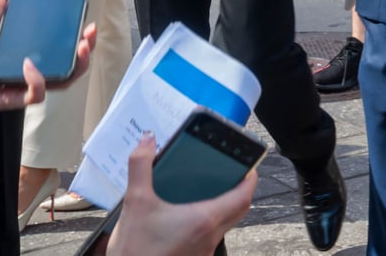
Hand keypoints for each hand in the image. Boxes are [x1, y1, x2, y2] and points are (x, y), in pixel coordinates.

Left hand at [0, 0, 95, 108]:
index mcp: (30, 55)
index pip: (62, 50)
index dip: (79, 40)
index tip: (88, 25)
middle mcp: (33, 72)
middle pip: (70, 67)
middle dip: (85, 53)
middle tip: (88, 36)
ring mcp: (27, 86)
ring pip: (62, 82)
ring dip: (75, 67)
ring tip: (78, 49)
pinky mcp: (17, 99)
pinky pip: (37, 94)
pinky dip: (38, 80)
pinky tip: (30, 65)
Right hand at [106, 133, 256, 255]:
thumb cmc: (135, 251)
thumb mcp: (135, 202)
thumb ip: (141, 166)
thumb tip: (147, 139)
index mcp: (204, 219)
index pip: (243, 196)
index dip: (250, 178)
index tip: (249, 164)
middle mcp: (210, 237)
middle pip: (238, 210)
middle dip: (238, 190)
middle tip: (230, 173)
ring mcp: (203, 251)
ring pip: (224, 224)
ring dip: (221, 206)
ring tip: (206, 189)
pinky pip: (209, 236)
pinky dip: (206, 222)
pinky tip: (186, 214)